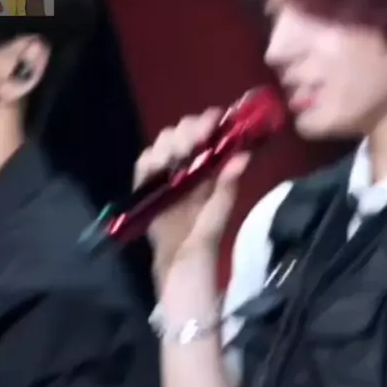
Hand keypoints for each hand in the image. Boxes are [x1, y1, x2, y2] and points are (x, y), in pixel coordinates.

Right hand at [134, 109, 249, 278]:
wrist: (181, 265)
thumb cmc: (205, 238)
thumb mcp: (220, 212)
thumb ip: (228, 185)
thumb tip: (244, 156)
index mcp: (208, 165)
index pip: (207, 131)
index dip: (209, 121)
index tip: (215, 120)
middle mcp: (186, 164)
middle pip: (182, 131)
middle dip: (189, 130)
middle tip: (197, 141)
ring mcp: (164, 174)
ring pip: (162, 143)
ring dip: (170, 143)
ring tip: (179, 156)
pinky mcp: (145, 187)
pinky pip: (143, 164)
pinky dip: (150, 160)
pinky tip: (159, 165)